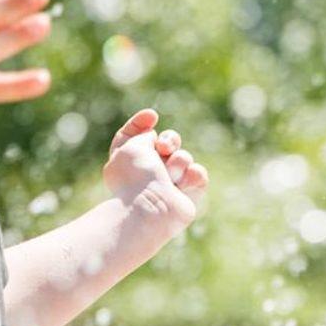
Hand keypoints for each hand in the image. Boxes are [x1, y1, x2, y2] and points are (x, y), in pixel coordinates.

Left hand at [103, 108, 208, 226]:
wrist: (152, 209)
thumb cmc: (137, 177)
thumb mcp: (131, 145)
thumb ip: (143, 135)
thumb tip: (154, 138)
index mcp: (127, 161)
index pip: (133, 135)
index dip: (141, 123)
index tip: (152, 116)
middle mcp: (147, 172)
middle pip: (166, 142)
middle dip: (170, 140)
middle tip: (165, 147)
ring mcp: (168, 184)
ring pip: (184, 157)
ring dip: (178, 162)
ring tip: (170, 176)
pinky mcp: (188, 195)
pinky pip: (198, 174)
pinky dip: (193, 176)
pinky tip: (182, 184)